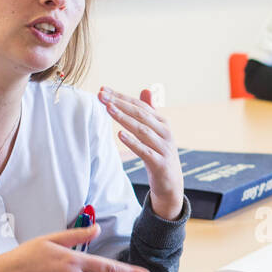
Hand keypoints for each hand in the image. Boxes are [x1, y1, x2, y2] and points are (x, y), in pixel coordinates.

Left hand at [100, 86, 184, 218]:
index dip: (121, 96)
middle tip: (101, 95)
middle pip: (140, 114)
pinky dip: (133, 142)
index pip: (139, 105)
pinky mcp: (160, 163)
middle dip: (120, 103)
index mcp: (162, 122)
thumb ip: (150, 112)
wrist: (170, 182)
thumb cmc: (158, 153)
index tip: (102, 89)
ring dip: (124, 118)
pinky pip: (145, 151)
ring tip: (108, 109)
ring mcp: (164, 148)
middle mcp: (165, 132)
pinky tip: (120, 134)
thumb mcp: (154, 132)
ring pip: (142, 130)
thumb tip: (145, 89)